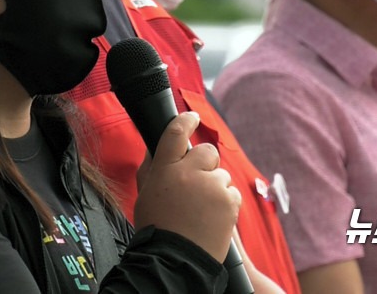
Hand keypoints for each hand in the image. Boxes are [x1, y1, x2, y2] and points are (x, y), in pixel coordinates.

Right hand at [133, 111, 241, 261]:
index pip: (175, 132)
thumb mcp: (144, 196)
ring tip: (201, 210)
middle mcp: (189, 172)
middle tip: (197, 182)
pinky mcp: (229, 201)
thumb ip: (150, 170)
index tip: (192, 116)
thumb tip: (155, 150)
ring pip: (220, 174)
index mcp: (164, 168)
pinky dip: (225, 202)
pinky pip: (231, 192)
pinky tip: (212, 217)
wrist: (176, 260)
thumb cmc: (157, 229)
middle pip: (206, 151)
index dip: (186, 120)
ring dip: (214, 186)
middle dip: (205, 162)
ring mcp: (211, 185)